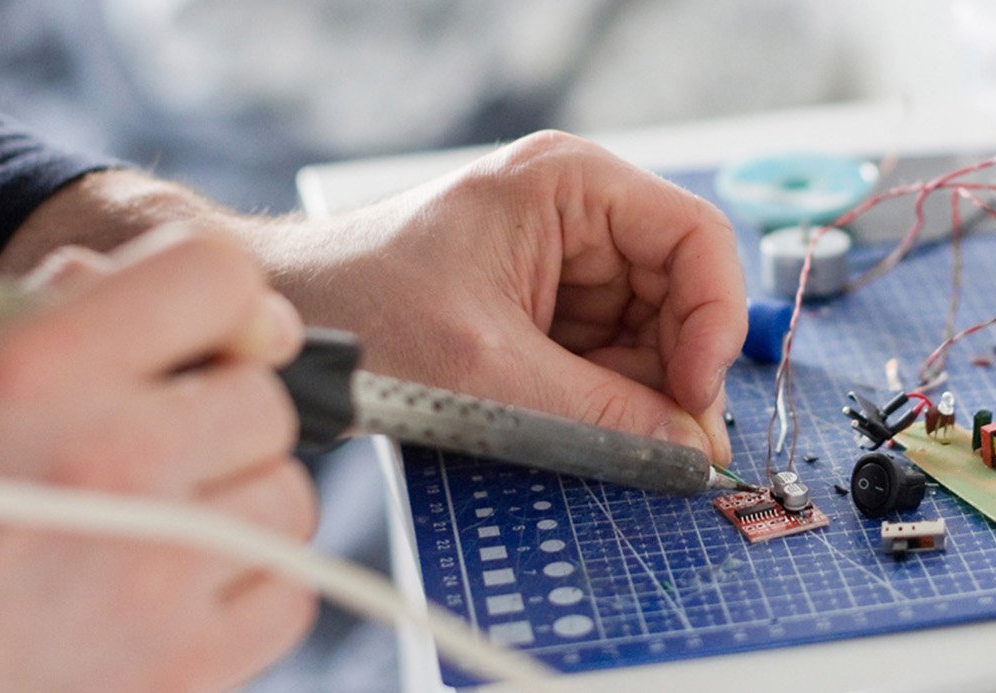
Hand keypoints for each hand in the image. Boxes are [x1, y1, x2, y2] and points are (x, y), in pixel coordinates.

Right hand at [0, 231, 317, 690]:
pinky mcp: (188, 662)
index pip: (215, 276)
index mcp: (47, 367)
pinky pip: (287, 598)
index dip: (230, 301)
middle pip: (266, 402)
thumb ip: (83, 301)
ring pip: (288, 498)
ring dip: (240, 503)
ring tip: (167, 520)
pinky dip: (249, 588)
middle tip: (166, 447)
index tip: (217, 338)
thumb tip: (240, 305)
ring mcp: (159, 572)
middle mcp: (113, 460)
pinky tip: (184, 583)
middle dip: (222, 418)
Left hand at [253, 131, 746, 463]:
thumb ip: (596, 413)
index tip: (694, 395)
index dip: (713, 320)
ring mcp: (567, 270)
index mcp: (571, 185)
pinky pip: (611, 367)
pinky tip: (570, 427)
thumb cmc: (356, 307)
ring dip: (636, 397)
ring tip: (588, 432)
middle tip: (663, 445)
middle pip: (681, 298)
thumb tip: (686, 454)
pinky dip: (605, 406)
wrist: (281, 327)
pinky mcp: (548, 319)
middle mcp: (580, 218)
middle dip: (674, 373)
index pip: (695, 238)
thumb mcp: (484, 368)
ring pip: (651, 343)